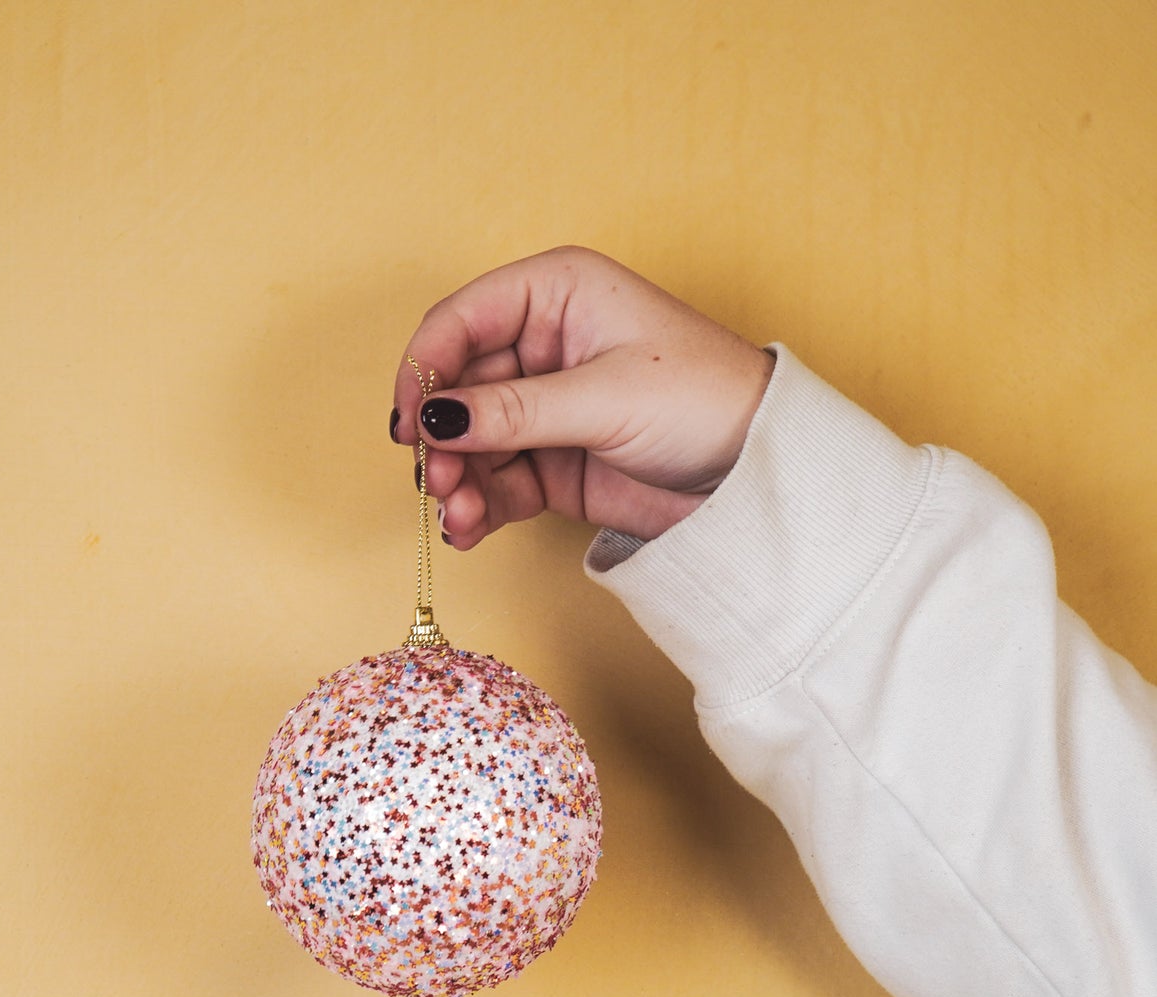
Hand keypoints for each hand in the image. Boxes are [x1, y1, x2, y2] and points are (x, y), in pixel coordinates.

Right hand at [391, 247, 774, 548]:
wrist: (760, 474)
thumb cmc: (706, 401)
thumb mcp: (604, 398)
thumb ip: (512, 411)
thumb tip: (434, 419)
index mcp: (556, 293)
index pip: (461, 321)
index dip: (424, 370)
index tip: (410, 424)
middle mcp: (542, 344)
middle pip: (457, 389)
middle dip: (442, 440)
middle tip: (439, 482)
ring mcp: (544, 408)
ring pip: (470, 443)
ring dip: (456, 482)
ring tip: (461, 516)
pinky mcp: (552, 463)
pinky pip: (494, 481)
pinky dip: (477, 507)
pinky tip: (469, 529)